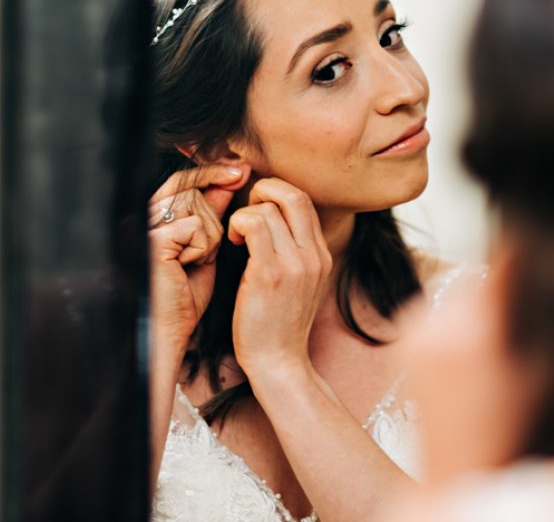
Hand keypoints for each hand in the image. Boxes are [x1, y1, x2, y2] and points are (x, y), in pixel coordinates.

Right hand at [148, 163, 249, 345]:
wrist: (169, 329)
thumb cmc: (184, 294)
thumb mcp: (204, 246)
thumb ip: (213, 212)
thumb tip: (233, 177)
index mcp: (154, 215)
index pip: (184, 179)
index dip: (212, 172)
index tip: (241, 171)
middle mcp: (144, 215)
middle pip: (194, 191)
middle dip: (212, 217)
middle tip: (207, 248)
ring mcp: (145, 225)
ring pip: (197, 209)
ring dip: (208, 238)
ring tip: (192, 263)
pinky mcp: (152, 239)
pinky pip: (195, 227)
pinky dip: (201, 249)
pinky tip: (186, 267)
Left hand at [227, 178, 332, 376]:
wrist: (279, 362)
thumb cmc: (279, 324)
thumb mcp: (300, 283)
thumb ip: (295, 252)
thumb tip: (275, 221)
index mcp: (321, 255)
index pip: (304, 200)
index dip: (277, 193)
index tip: (258, 208)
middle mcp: (313, 256)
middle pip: (292, 194)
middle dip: (263, 191)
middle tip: (246, 211)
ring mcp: (294, 265)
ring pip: (268, 208)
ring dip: (244, 213)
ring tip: (236, 236)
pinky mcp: (269, 274)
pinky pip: (252, 226)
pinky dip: (237, 225)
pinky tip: (233, 243)